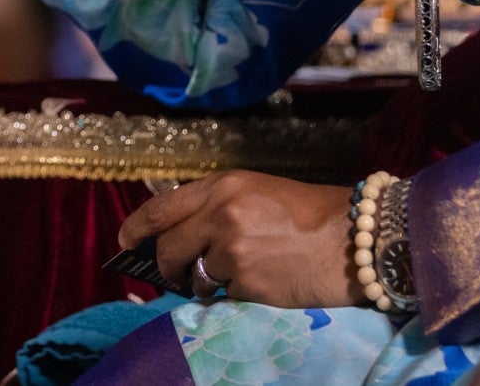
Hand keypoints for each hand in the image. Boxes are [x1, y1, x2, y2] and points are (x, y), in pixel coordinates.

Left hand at [119, 171, 362, 308]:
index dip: (137, 228)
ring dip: (206, 282)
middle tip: (177, 274)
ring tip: (240, 273)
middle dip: (167, 266)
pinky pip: (222, 296)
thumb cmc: (313, 214)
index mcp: (223, 185)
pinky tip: (261, 283)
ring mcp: (231, 249)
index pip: (162, 207)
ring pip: (195, 277)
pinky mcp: (246, 282)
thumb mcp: (258, 192)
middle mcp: (220, 213)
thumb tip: (181, 232)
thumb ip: (218, 206)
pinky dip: (234, 295)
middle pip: (168, 248)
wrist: (355, 238)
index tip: (124, 241)